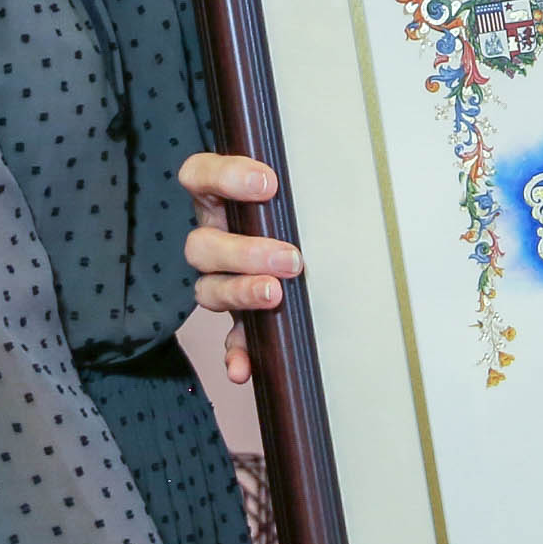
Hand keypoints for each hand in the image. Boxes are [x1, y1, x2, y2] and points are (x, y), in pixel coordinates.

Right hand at [180, 150, 298, 387]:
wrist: (309, 250)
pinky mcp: (237, 318)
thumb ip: (299, 192)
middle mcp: (213, 239)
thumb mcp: (295, 197)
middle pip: (201, 246)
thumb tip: (345, 184)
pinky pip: (228, 339)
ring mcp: (220, 280)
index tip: (268, 186)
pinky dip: (236, 353)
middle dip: (245, 252)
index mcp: (219, 201)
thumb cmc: (297, 215)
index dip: (224, 178)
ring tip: (274, 295)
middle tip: (290, 258)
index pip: (197, 176)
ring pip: (208, 289)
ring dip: (241, 293)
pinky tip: (242, 368)